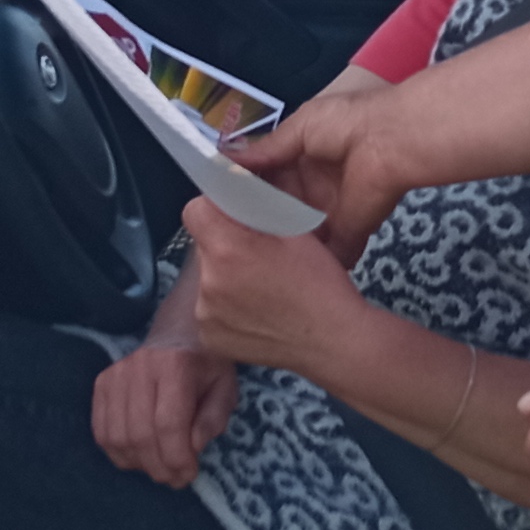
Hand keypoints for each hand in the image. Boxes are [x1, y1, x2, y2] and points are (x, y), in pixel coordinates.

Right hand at [89, 341, 239, 488]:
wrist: (179, 331)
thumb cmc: (206, 364)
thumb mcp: (225, 388)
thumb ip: (213, 419)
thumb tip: (193, 447)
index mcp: (175, 365)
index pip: (169, 423)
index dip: (177, 458)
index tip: (189, 474)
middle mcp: (140, 367)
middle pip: (140, 434)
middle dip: (159, 467)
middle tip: (175, 479)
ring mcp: (116, 374)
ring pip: (117, 437)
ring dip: (139, 464)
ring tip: (160, 467)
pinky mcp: (102, 383)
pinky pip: (101, 431)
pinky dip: (119, 453)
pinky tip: (139, 456)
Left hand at [181, 200, 381, 386]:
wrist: (333, 341)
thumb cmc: (320, 283)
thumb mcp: (295, 230)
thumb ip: (257, 207)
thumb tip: (233, 188)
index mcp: (228, 250)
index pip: (195, 211)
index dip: (214, 210)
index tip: (234, 219)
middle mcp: (208, 282)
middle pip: (202, 246)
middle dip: (224, 245)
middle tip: (260, 258)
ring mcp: (205, 314)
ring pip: (206, 278)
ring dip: (225, 278)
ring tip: (262, 289)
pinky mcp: (209, 337)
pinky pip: (209, 309)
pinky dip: (226, 308)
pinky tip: (256, 312)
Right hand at [229, 83, 409, 256]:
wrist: (390, 140)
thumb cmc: (344, 123)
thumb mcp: (300, 128)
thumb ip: (266, 150)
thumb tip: (224, 159)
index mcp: (301, 158)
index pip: (266, 182)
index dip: (245, 194)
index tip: (220, 208)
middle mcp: (312, 189)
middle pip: (278, 212)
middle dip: (258, 224)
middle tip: (228, 239)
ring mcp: (328, 214)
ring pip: (296, 236)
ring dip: (278, 245)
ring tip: (245, 259)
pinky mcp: (344, 234)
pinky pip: (323, 253)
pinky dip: (305, 264)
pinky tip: (276, 271)